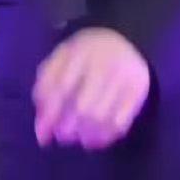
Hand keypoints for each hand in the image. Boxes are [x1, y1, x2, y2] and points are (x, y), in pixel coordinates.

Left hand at [32, 27, 150, 150]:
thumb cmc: (85, 56)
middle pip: (84, 107)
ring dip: (86, 135)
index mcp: (79, 52)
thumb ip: (45, 91)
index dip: (50, 115)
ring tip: (79, 138)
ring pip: (103, 117)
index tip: (43, 135)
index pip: (61, 88)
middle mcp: (104, 63)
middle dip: (69, 128)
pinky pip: (121, 122)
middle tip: (63, 136)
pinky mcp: (138, 90)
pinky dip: (105, 137)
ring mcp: (124, 77)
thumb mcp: (60, 61)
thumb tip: (41, 131)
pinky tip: (96, 140)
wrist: (126, 39)